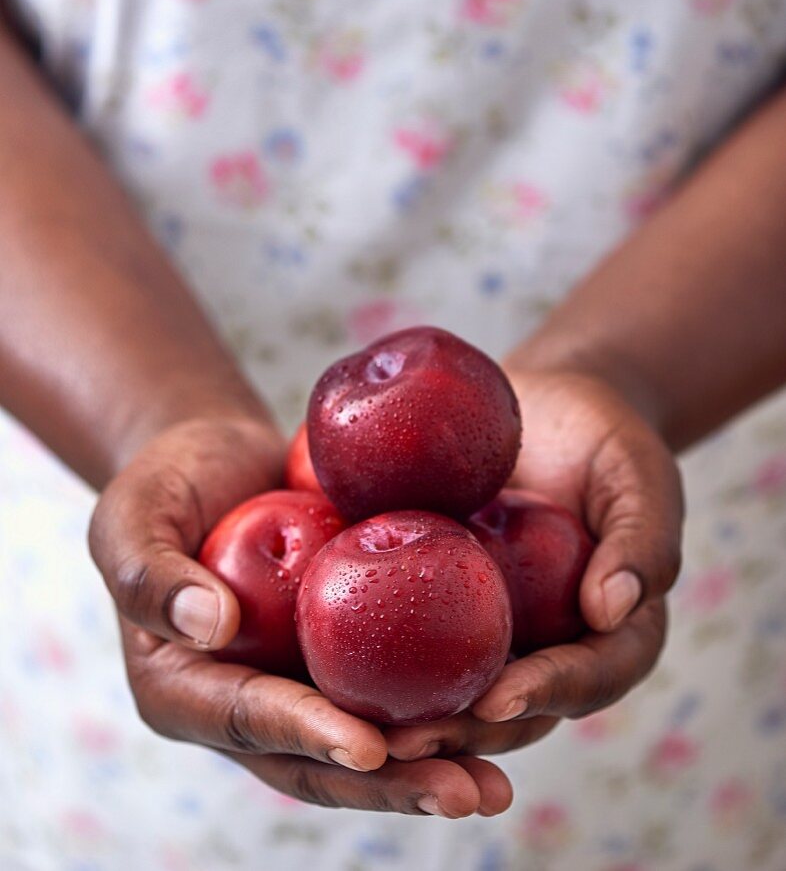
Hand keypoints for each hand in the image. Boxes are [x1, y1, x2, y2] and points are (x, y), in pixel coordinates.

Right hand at [89, 416, 512, 816]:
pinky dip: (444, 703)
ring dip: (431, 764)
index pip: (248, 721)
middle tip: (465, 792)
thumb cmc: (165, 482)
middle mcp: (246, 704)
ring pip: (367, 740)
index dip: (306, 737)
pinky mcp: (343, 654)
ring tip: (497, 781)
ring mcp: (299, 683)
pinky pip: (393, 685)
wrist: (222, 458)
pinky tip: (506, 706)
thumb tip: (209, 626)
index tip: (368, 748)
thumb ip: (149, 572)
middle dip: (392, 783)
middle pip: (318, 760)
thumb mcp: (132, 514)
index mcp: (185, 688)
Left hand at [386, 369, 681, 762]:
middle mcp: (546, 646)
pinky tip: (325, 658)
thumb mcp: (639, 473)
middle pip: (510, 705)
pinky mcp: (440, 600)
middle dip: (461, 730)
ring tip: (358, 724)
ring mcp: (491, 629)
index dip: (544, 694)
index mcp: (610, 635)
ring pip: (453, 685)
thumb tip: (614, 608)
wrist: (548, 406)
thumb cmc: (606, 439)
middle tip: (406, 742)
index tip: (498, 699)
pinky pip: (410, 628)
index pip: (586, 677)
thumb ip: (642, 537)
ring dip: (411, 714)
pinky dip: (374, 650)